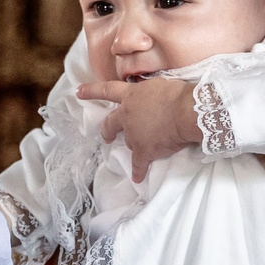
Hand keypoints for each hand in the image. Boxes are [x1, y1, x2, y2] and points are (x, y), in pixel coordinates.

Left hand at [75, 77, 201, 180]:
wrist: (186, 112)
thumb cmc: (178, 94)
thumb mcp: (159, 85)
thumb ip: (150, 93)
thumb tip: (152, 97)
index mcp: (132, 95)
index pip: (107, 90)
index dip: (92, 91)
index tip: (78, 92)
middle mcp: (128, 114)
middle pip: (111, 123)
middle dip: (108, 130)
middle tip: (106, 136)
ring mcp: (134, 135)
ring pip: (130, 143)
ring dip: (136, 144)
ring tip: (148, 147)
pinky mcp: (144, 151)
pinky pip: (139, 164)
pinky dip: (138, 172)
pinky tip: (137, 178)